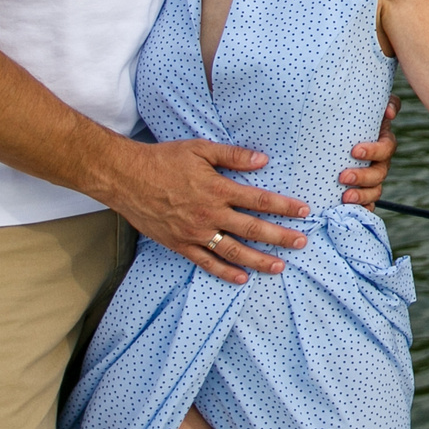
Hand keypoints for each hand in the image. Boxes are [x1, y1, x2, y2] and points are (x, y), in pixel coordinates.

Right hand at [107, 137, 311, 286]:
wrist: (125, 178)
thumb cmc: (163, 160)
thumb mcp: (201, 149)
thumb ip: (233, 156)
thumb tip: (263, 160)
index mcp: (217, 189)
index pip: (259, 200)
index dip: (284, 206)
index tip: (304, 211)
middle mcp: (209, 215)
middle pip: (252, 229)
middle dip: (280, 237)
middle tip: (301, 242)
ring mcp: (194, 233)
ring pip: (233, 251)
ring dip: (258, 260)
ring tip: (279, 266)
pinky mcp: (179, 244)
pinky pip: (205, 262)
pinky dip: (224, 272)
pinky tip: (241, 278)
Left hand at [339, 96, 398, 206]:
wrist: (338, 136)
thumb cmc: (354, 119)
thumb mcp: (367, 107)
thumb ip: (385, 103)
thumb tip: (390, 113)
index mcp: (383, 142)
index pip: (386, 148)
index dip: (374, 151)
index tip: (354, 151)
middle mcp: (381, 162)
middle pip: (380, 173)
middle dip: (363, 176)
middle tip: (343, 176)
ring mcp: (373, 179)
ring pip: (375, 191)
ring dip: (362, 196)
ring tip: (344, 197)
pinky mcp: (363, 192)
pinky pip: (368, 204)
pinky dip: (362, 208)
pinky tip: (348, 210)